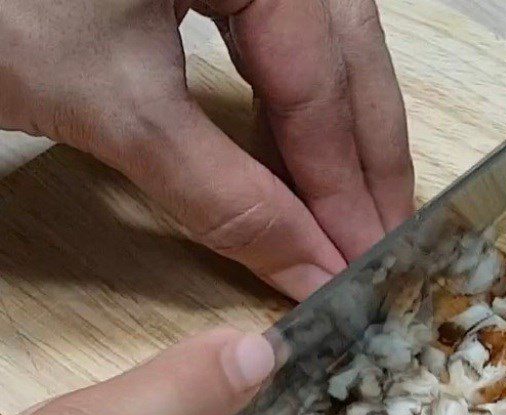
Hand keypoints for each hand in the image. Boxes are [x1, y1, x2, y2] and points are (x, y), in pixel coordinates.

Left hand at [0, 0, 413, 300]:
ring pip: (326, 50)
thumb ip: (222, 194)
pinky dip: (294, 108)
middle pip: (349, 62)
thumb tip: (305, 271)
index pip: (323, 89)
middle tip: (379, 248)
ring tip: (352, 214)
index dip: (344, 190)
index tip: (360, 264)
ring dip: (339, 139)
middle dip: (364, 165)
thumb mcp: (115, 104)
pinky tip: (298, 157)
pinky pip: (280, 40)